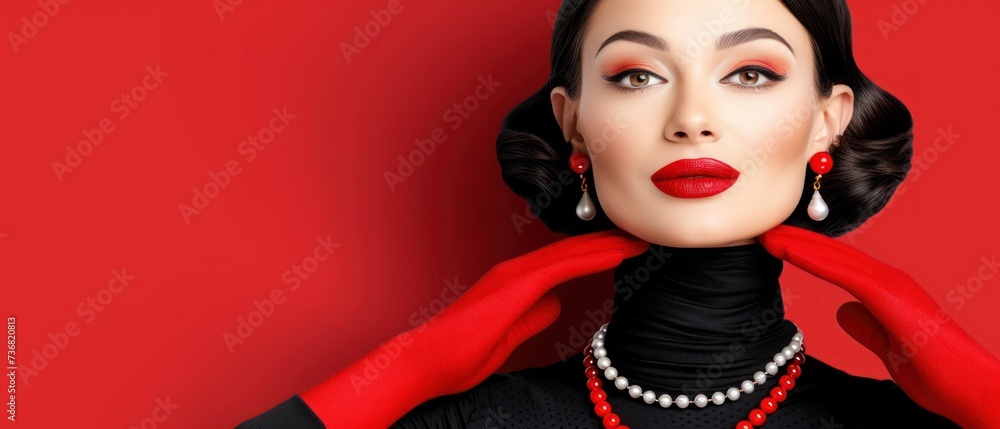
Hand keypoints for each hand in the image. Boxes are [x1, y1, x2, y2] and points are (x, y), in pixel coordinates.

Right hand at [300, 228, 649, 427]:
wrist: (426, 362)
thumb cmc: (459, 355)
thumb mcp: (508, 336)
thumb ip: (532, 317)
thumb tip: (556, 304)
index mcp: (514, 284)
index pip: (566, 264)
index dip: (597, 254)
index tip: (627, 251)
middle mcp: (515, 273)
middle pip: (572, 252)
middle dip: (609, 243)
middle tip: (642, 235)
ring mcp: (513, 275)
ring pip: (570, 253)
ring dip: (608, 245)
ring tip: (640, 238)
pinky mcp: (513, 285)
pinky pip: (560, 267)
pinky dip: (591, 257)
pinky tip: (616, 254)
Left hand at [757, 225, 999, 428]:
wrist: (970, 387)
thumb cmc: (937, 371)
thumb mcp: (887, 347)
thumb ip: (866, 327)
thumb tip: (843, 311)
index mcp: (886, 292)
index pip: (838, 265)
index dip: (806, 252)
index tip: (775, 244)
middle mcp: (889, 281)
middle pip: (834, 254)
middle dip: (797, 240)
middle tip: (762, 229)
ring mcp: (893, 285)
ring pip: (836, 257)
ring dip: (799, 243)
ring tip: (766, 234)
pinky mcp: (892, 297)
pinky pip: (845, 274)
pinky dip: (815, 259)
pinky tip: (789, 251)